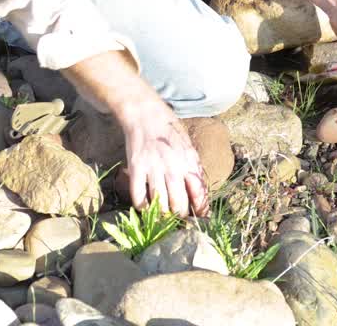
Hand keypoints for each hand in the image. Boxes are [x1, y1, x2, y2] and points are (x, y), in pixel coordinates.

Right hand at [62, 51, 208, 216]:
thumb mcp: (189, 147)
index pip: (198, 194)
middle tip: (178, 222)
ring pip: (159, 204)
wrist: (146, 114)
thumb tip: (200, 195)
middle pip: (178, 204)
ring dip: (162, 215)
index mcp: (189, 162)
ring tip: (163, 218)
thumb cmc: (170, 130)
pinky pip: (138, 197)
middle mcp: (172, 167)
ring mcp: (153, 168)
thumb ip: (194, 170)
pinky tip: (146, 207)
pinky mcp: (136, 168)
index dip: (199, 211)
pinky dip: (142, 207)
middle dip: (180, 217)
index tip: (199, 219)